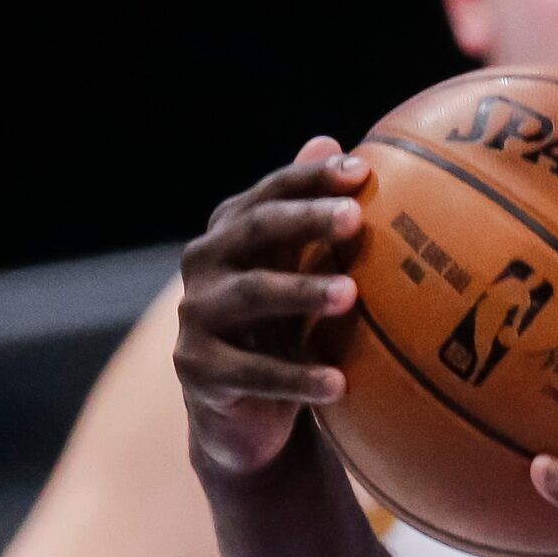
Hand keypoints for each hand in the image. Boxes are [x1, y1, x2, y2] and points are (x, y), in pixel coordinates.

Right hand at [176, 136, 365, 477]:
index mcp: (233, 235)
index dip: (310, 178)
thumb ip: (314, 220)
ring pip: (251, 296)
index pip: (270, 195)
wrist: (248, 416)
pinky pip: (251, 372)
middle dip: (305, 221)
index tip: (360, 170)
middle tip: (355, 219)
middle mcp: (205, 265)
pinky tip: (340, 384)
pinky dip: (296, 378)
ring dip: (302, 292)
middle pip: (255, 233)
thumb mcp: (302, 277)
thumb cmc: (286, 335)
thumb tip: (333, 140)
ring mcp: (196, 316)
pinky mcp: (198, 370)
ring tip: (351, 296)